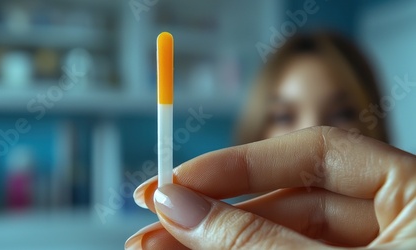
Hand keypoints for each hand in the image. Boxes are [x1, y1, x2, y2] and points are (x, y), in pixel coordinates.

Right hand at [126, 126, 415, 248]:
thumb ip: (257, 243)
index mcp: (415, 195)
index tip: (176, 182)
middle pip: (284, 204)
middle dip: (213, 216)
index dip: (239, 164)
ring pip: (276, 244)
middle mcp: (393, 225)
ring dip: (214, 248)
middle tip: (149, 228)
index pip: (315, 156)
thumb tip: (180, 206)